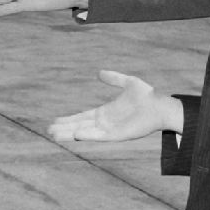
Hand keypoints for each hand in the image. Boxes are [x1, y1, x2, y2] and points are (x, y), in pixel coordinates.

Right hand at [48, 70, 181, 142]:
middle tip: (49, 131)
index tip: (55, 121)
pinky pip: (98, 136)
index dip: (69, 119)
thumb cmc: (147, 96)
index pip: (82, 117)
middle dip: (65, 128)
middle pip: (79, 126)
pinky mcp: (117, 136)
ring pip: (85, 133)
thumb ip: (114, 78)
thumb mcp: (127, 82)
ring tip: (55, 136)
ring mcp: (110, 130)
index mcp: (105, 112)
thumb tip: (99, 73)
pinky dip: (87, 135)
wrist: (160, 106)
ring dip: (71, 134)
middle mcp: (105, 122)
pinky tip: (76, 134)